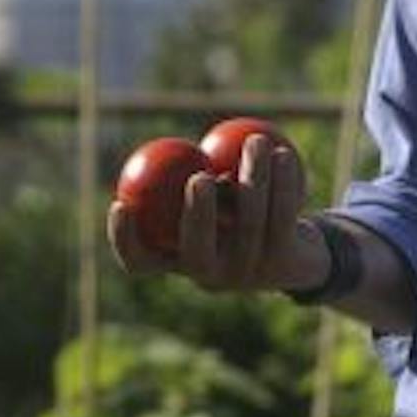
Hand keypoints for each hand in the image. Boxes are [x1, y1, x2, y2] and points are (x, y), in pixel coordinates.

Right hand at [106, 133, 321, 292]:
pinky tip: (283, 154)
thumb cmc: (233, 212)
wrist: (296, 253)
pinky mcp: (283, 264)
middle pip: (198, 250)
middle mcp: (210, 276)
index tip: (120, 203)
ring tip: (254, 141)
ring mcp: (247, 274)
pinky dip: (282, 183)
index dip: (124, 240)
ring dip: (254, 177)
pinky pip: (282, 218)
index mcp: (179, 262)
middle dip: (198, 215)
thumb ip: (182, 177)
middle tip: (200, 177)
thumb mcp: (206, 196)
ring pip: (250, 225)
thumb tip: (161, 150)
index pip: (140, 261)